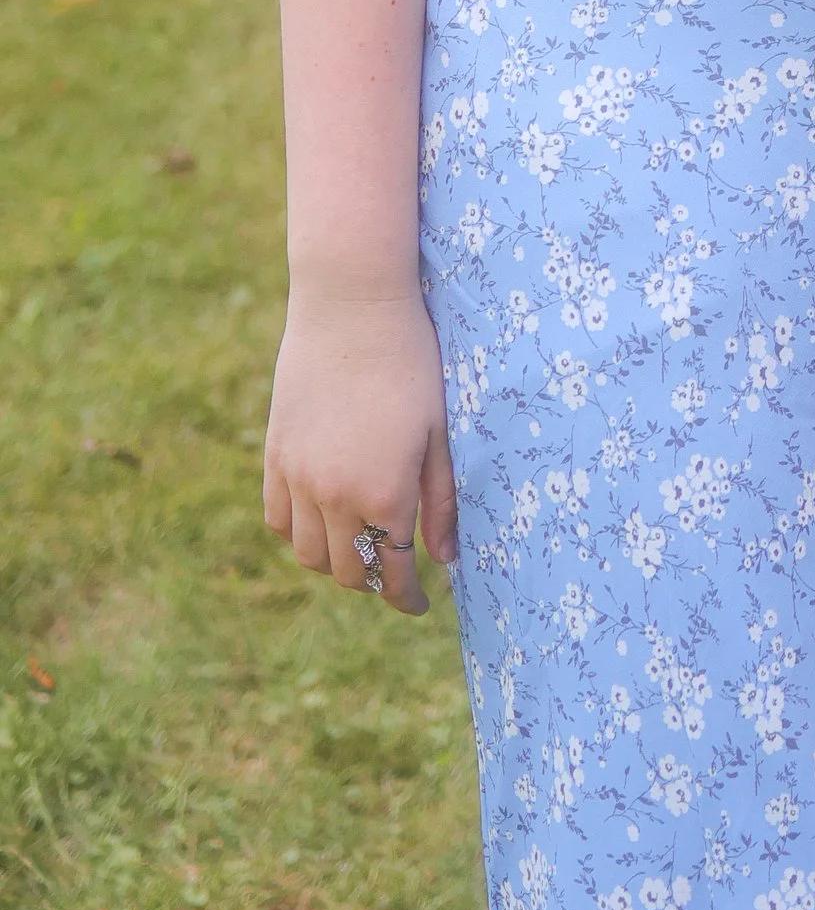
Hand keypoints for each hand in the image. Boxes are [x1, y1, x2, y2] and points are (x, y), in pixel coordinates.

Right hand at [263, 279, 456, 613]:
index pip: (393, 572)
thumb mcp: (440, 432)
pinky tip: (322, 520)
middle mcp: (334, 496)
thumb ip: (441, 501)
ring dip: (335, 562)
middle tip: (396, 573)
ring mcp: (297, 478)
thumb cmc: (412, 363)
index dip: (407, 598)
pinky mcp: (275, 456)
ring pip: (307, 553)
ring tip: (361, 546)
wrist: (352, 306)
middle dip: (374, 581)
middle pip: (347, 571)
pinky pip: (277, 519)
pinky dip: (297, 532)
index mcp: (384, 494)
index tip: (421, 604)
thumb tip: (444, 559)